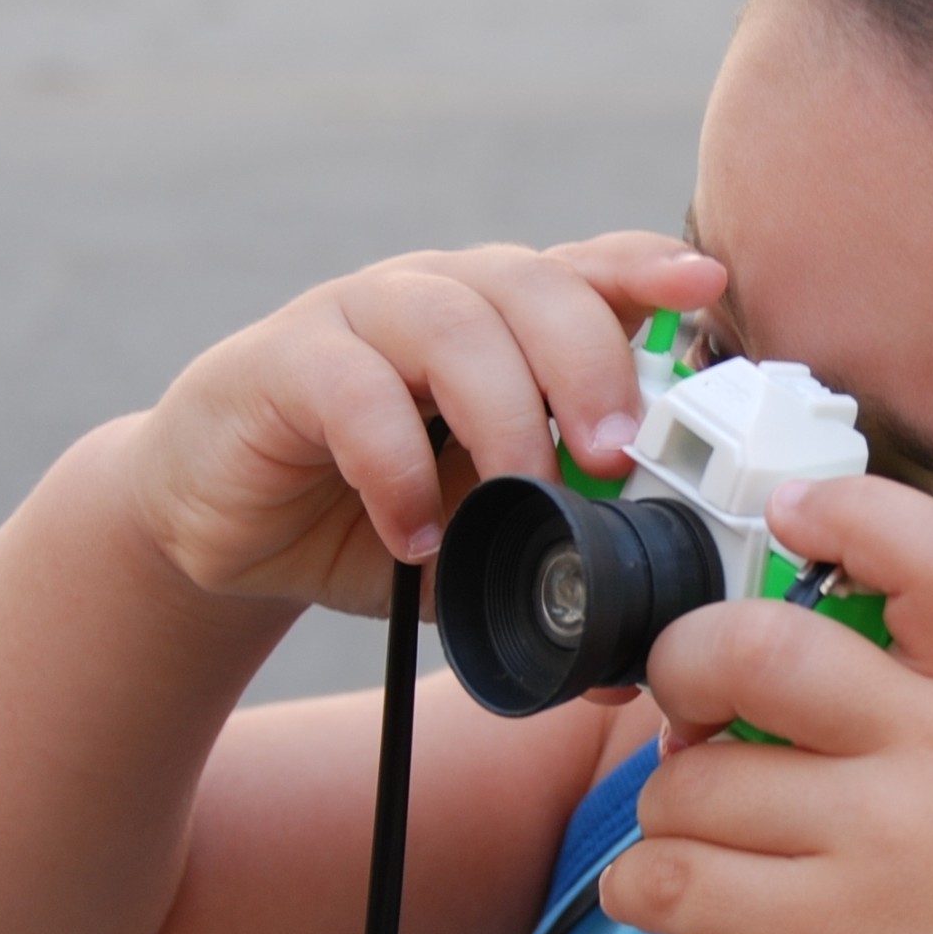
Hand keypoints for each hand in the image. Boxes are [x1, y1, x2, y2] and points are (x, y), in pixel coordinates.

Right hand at [123, 236, 724, 613]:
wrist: (228, 530)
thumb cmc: (378, 518)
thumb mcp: (486, 545)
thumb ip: (555, 568)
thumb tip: (636, 663)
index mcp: (509, 323)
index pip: (588, 271)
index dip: (645, 269)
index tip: (704, 287)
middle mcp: (441, 298)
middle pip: (532, 282)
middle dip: (590, 360)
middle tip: (618, 451)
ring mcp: (359, 319)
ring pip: (449, 320)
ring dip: (503, 408)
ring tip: (530, 493)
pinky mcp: (282, 364)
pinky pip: (349, 390)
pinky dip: (394, 466)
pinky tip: (416, 536)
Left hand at [602, 476, 932, 933]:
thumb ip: (898, 710)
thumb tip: (718, 667)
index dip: (853, 508)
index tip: (791, 508)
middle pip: (759, 648)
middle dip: (684, 667)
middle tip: (686, 711)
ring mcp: (881, 847)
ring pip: (688, 781)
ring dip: (669, 815)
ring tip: (718, 852)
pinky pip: (661, 877)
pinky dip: (639, 889)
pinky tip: (677, 903)